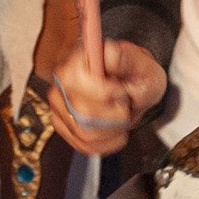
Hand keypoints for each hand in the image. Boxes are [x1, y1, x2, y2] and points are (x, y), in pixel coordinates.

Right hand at [41, 40, 165, 156]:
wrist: (133, 85)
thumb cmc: (136, 73)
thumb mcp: (140, 63)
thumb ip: (124, 58)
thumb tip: (108, 53)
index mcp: (76, 60)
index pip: (78, 82)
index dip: (106, 92)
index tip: (120, 90)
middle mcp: (61, 83)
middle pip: (83, 114)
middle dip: (114, 115)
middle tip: (124, 103)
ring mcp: (59, 106)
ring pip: (84, 133)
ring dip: (112, 129)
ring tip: (120, 115)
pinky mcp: (62, 126)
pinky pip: (84, 146)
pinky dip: (107, 143)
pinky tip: (115, 130)